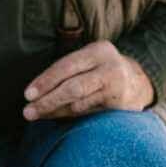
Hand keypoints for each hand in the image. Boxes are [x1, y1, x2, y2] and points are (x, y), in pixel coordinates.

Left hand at [23, 41, 153, 120]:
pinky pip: (87, 111)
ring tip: (36, 115)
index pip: (67, 66)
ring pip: (78, 102)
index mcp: (98, 50)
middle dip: (48, 100)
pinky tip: (54, 116)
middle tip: (28, 112)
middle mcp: (109, 67)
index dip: (46, 80)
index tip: (28, 94)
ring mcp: (116, 88)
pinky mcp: (118, 106)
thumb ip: (67, 72)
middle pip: (73, 86)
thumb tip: (34, 93)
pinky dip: (68, 115)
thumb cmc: (101, 71)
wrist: (137, 84)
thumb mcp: (88, 61)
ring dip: (54, 110)